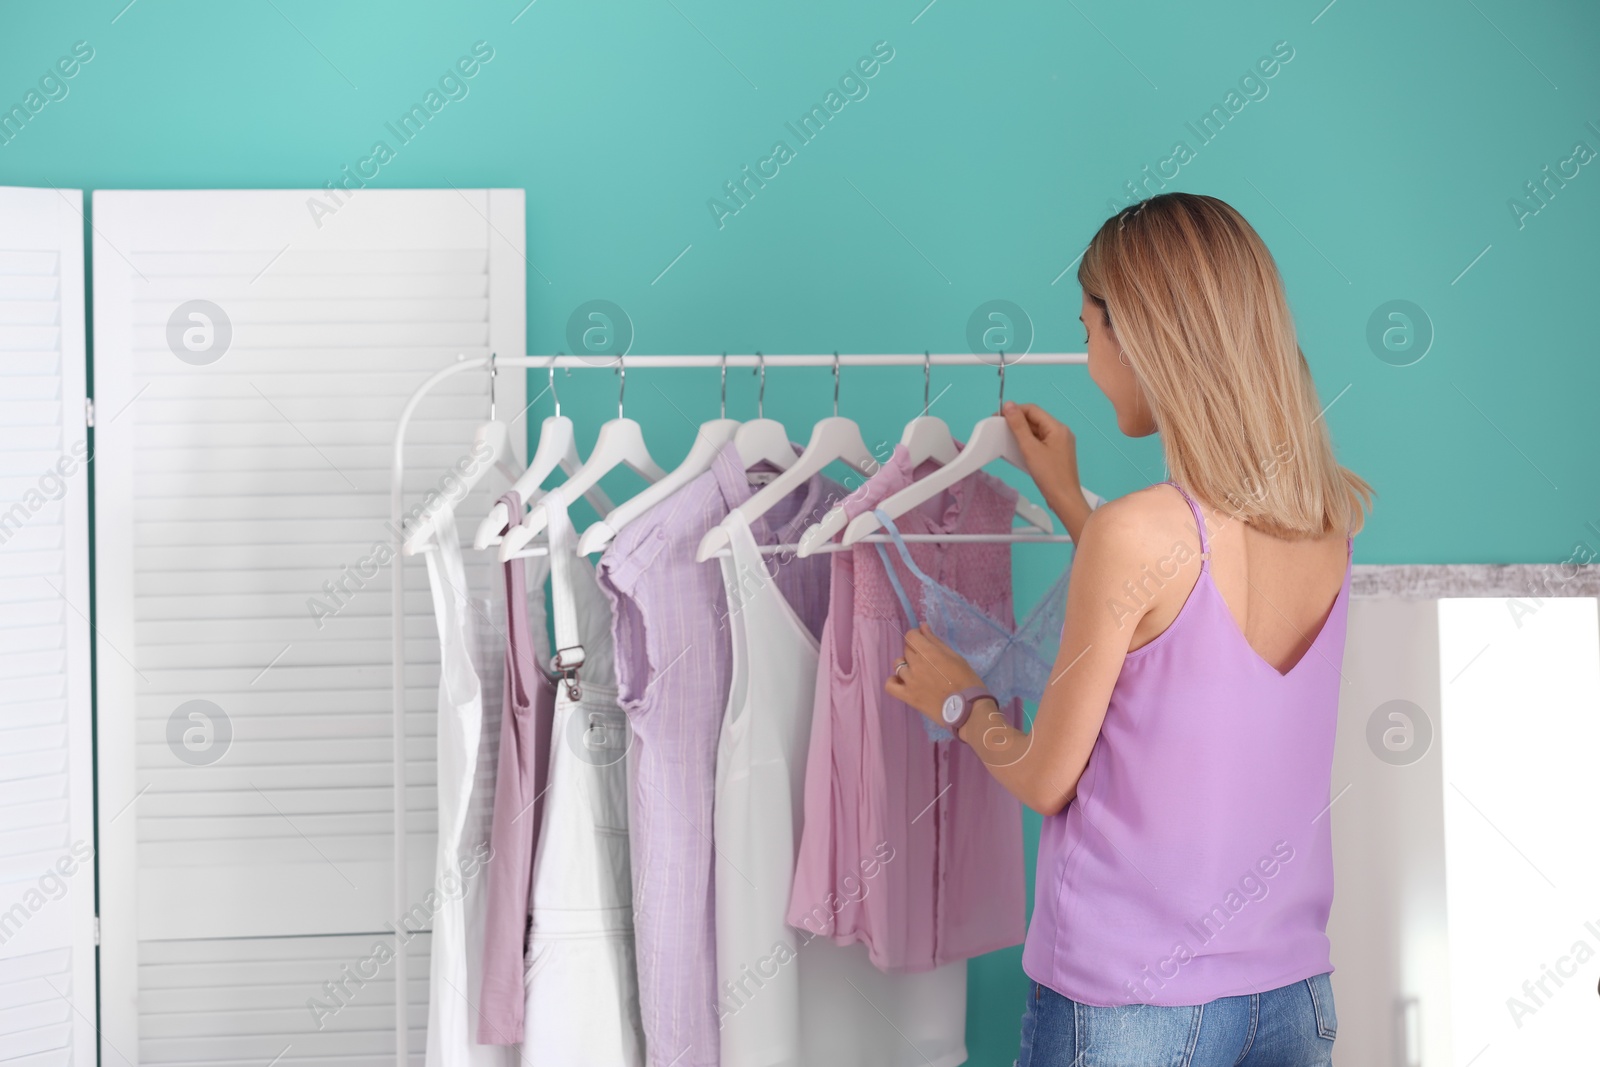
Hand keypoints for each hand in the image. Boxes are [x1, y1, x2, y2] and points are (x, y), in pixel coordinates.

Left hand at [884, 623, 982, 725]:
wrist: (969, 709)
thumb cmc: (967, 680)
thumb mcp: (955, 656)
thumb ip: (935, 641)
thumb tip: (922, 627)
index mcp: (928, 652)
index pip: (910, 636)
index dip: (916, 637)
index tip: (924, 642)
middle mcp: (915, 664)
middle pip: (906, 650)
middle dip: (915, 651)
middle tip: (928, 661)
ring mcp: (909, 681)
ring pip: (898, 666)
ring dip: (907, 666)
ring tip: (919, 673)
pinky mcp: (908, 696)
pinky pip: (890, 685)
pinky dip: (894, 681)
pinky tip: (903, 682)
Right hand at [1001, 401, 1089, 539]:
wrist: (1063, 499)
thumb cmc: (1051, 477)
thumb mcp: (1030, 449)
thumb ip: (1018, 426)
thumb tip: (1010, 406)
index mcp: (1057, 428)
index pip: (1033, 410)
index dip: (1015, 411)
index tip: (999, 416)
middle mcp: (1061, 433)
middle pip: (1035, 420)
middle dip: (1017, 423)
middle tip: (1000, 429)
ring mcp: (1060, 444)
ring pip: (1037, 432)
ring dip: (1022, 434)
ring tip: (1007, 440)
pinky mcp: (1056, 454)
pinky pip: (1040, 442)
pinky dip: (1028, 444)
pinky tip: (1018, 451)